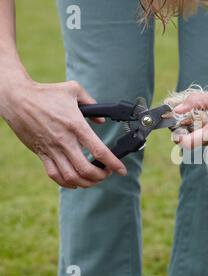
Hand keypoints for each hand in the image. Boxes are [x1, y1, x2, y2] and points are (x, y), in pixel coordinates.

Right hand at [0, 76, 126, 187]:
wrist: (16, 98)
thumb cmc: (46, 93)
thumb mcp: (73, 90)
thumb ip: (91, 103)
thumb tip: (100, 120)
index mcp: (76, 126)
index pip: (99, 150)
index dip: (113, 163)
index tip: (122, 170)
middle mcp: (64, 141)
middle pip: (85, 169)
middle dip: (101, 176)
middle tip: (107, 173)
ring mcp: (52, 149)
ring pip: (71, 177)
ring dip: (86, 183)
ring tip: (94, 179)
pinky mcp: (41, 153)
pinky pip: (54, 175)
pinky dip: (67, 183)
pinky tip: (76, 182)